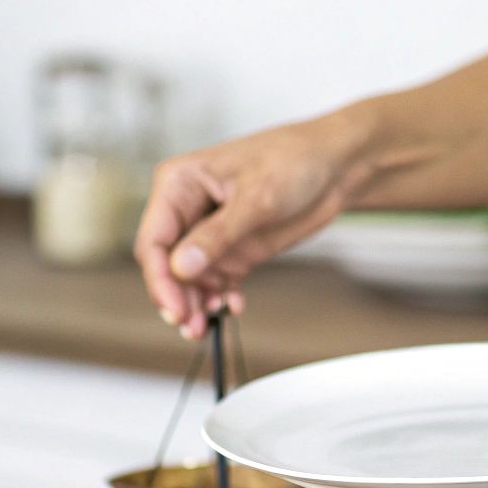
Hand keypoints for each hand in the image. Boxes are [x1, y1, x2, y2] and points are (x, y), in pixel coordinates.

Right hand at [134, 116, 363, 339]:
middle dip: (176, 298)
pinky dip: (220, 298)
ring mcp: (209, 232)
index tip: (176, 309)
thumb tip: (182, 267)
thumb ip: (218, 234)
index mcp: (179, 184)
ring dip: (195, 304)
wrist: (334, 166)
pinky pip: (215, 282)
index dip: (160, 279)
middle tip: (193, 327)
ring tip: (207, 327)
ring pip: (188, 279)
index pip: (154, 239)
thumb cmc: (294, 160)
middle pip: (166, 265)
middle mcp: (187, 209)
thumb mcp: (257, 197)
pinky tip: (233, 305)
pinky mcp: (231, 249)